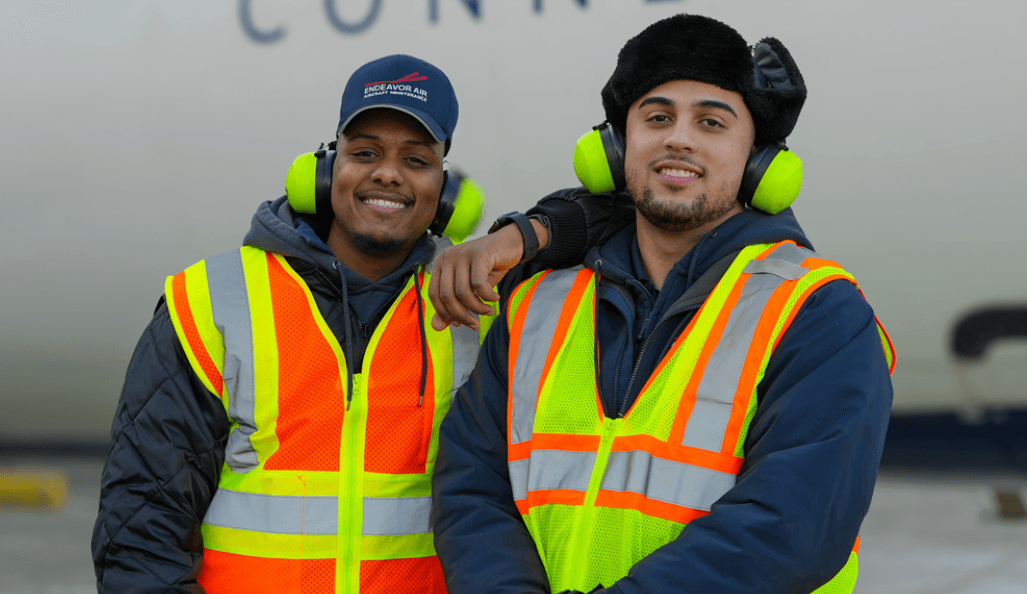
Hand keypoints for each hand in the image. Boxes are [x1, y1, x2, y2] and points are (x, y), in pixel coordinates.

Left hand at [428, 219, 549, 330]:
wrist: (509, 244)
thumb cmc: (487, 268)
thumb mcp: (468, 289)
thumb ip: (451, 307)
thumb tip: (436, 327)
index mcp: (440, 265)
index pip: (434, 295)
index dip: (445, 313)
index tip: (459, 324)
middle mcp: (448, 258)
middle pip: (447, 295)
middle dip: (461, 315)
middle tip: (475, 324)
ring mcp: (462, 254)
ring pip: (463, 292)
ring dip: (477, 308)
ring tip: (488, 311)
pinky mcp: (478, 254)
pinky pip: (478, 284)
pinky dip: (487, 297)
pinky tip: (495, 299)